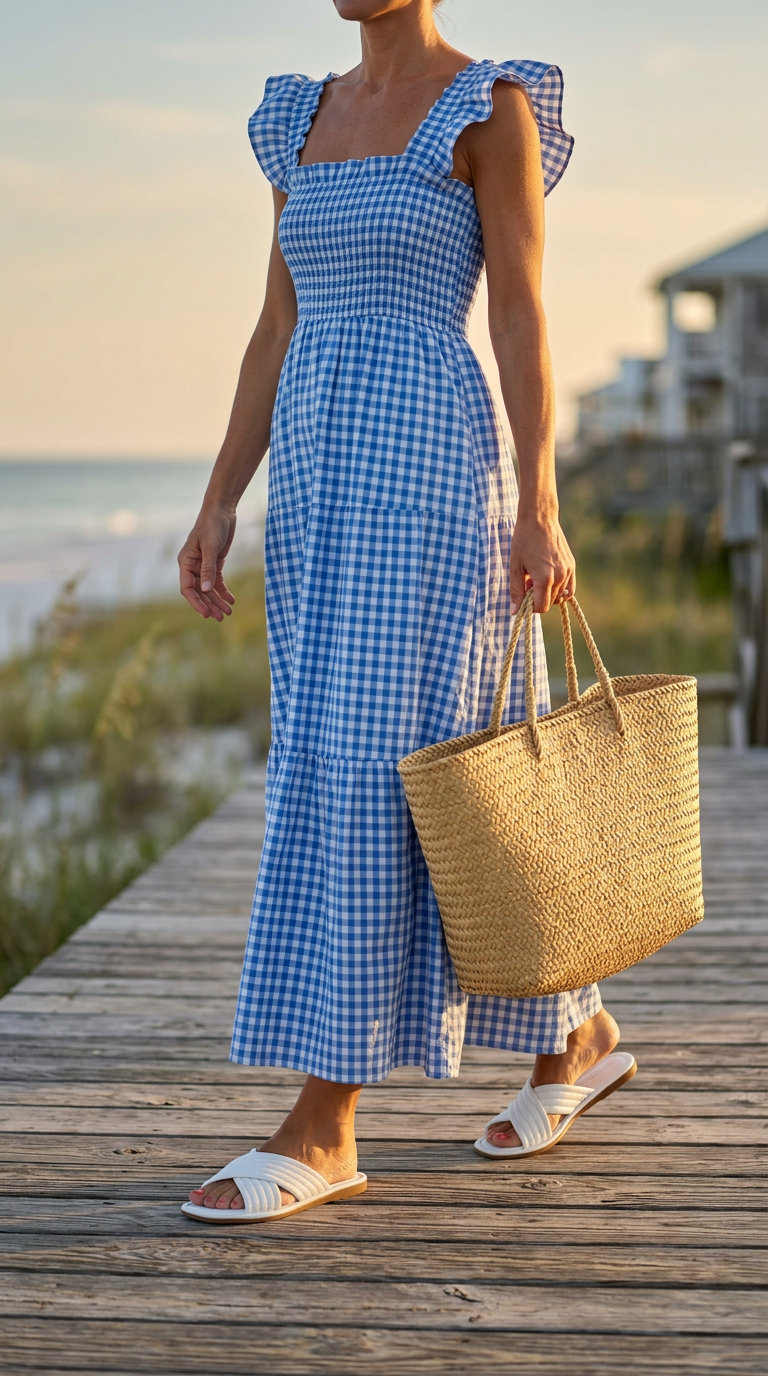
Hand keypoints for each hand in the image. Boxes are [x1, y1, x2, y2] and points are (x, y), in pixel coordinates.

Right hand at [178, 505, 236, 620]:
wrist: (222, 510)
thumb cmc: (212, 525)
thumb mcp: (211, 547)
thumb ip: (208, 569)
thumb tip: (205, 590)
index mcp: (185, 562)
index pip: (187, 588)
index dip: (196, 603)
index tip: (207, 614)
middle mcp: (192, 566)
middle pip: (199, 592)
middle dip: (210, 605)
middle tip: (222, 617)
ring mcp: (203, 565)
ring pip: (209, 589)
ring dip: (218, 600)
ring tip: (229, 612)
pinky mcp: (215, 563)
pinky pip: (217, 581)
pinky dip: (224, 591)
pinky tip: (231, 600)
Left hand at [508, 508, 575, 614]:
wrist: (540, 519)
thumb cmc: (524, 541)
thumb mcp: (515, 567)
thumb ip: (516, 591)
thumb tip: (515, 611)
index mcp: (545, 578)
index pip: (541, 607)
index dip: (530, 607)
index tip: (523, 598)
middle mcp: (560, 576)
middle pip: (550, 602)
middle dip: (538, 598)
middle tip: (528, 582)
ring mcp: (568, 571)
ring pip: (559, 596)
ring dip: (548, 592)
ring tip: (536, 577)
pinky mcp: (572, 565)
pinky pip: (569, 588)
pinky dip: (559, 589)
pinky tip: (548, 578)